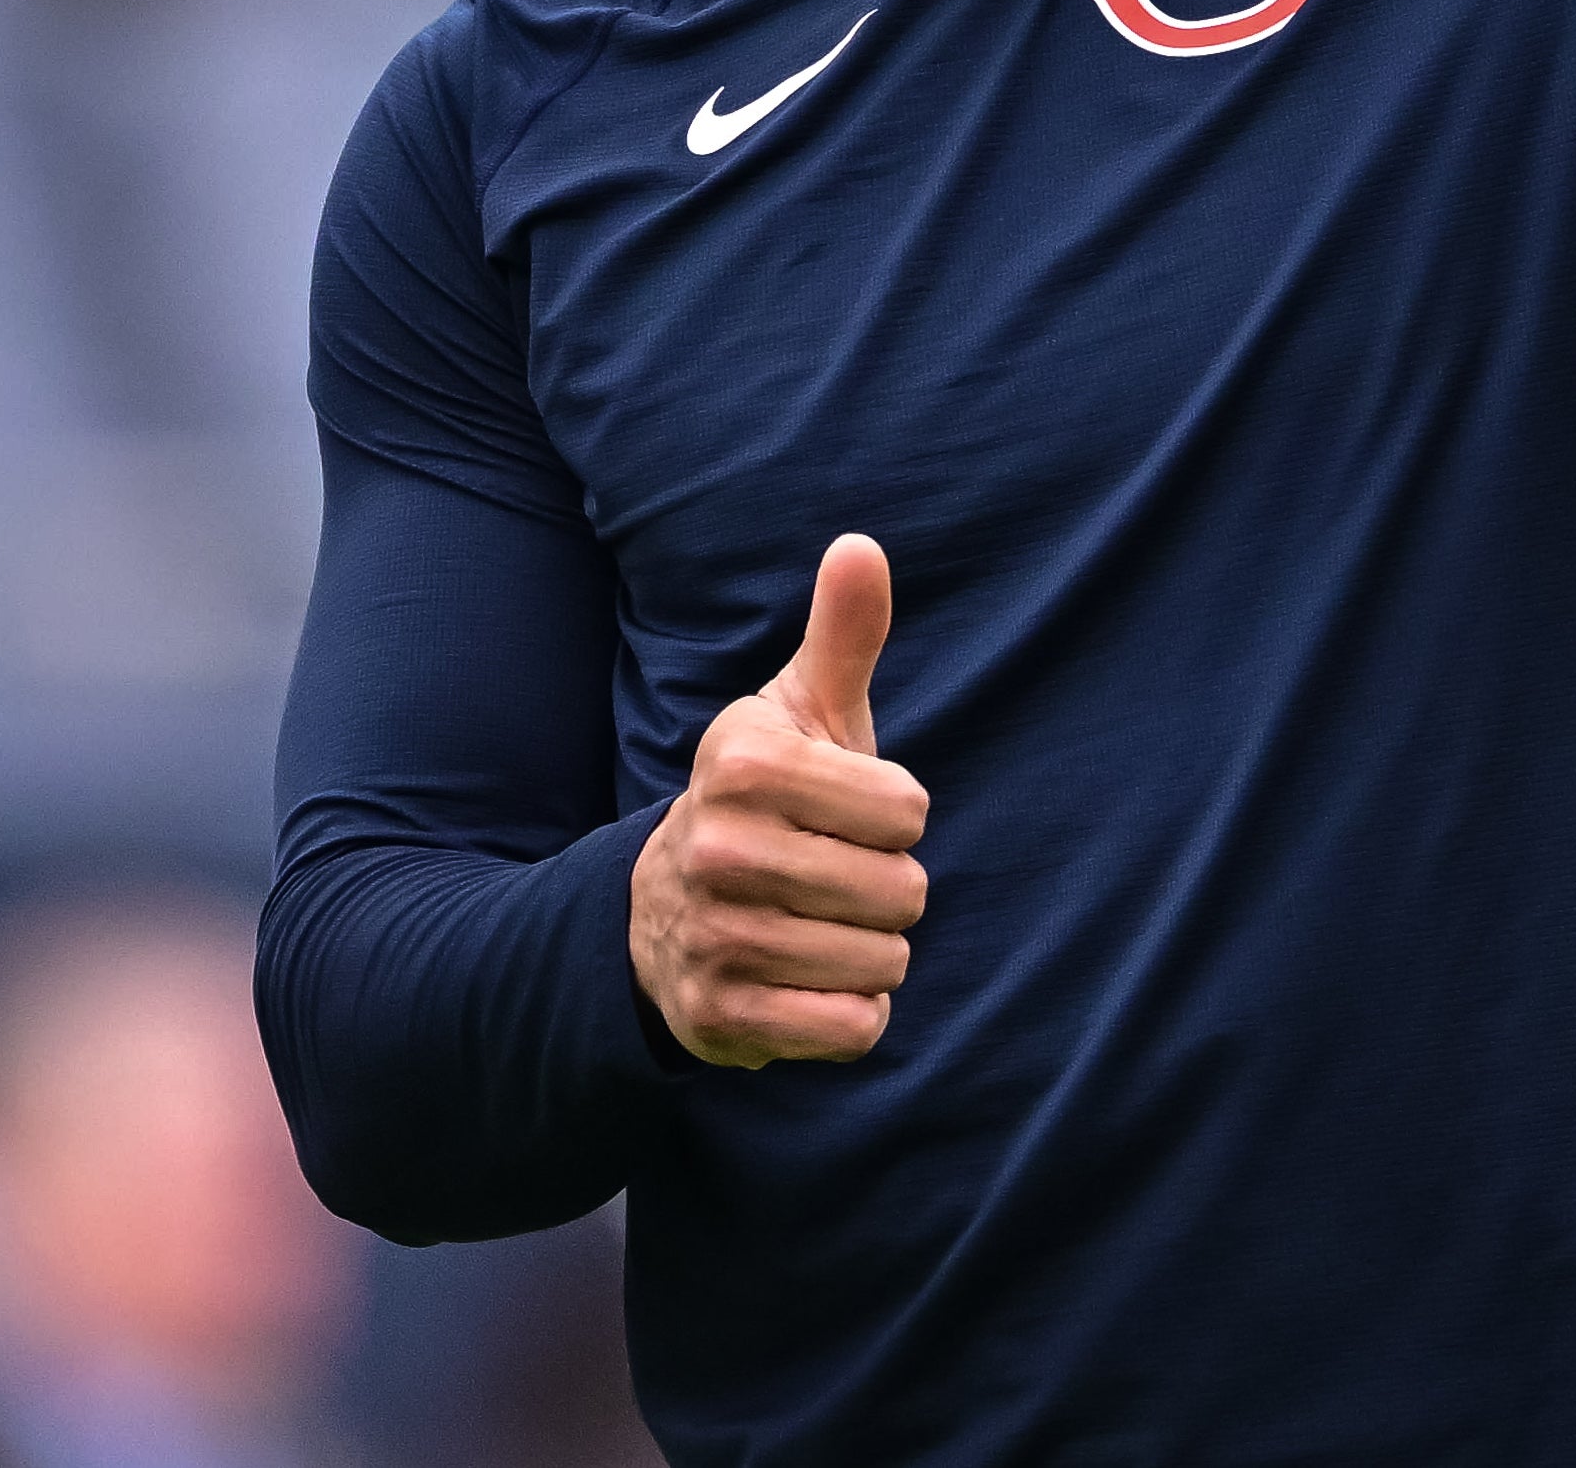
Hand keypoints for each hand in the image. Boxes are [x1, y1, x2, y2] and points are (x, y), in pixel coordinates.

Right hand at [631, 533, 929, 1067]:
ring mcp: (714, 938)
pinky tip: (811, 981)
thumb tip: (862, 546)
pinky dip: (852, 1013)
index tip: (844, 812)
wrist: (667, 910)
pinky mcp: (721, 1018)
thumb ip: (842, 633)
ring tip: (818, 926)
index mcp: (743, 764)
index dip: (896, 817)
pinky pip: (853, 1028)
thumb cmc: (770, 796)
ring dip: (872, 953)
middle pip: (902, 893)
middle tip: (829, 875)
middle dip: (888, 891)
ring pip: (883, 963)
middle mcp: (718, 848)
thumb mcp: (802, 711)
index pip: (908, 812)